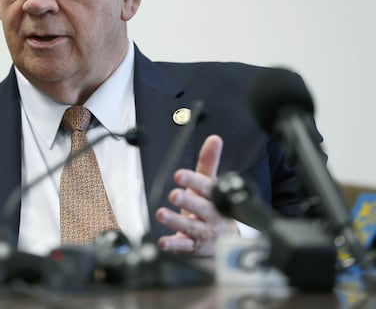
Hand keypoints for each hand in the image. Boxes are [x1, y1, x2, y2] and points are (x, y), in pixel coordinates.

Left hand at [155, 134, 236, 255]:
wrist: (223, 241)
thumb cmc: (212, 207)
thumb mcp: (211, 184)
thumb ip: (209, 162)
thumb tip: (214, 139)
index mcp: (215, 198)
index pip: (207, 188)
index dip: (193, 181)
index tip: (179, 174)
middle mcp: (211, 215)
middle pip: (201, 208)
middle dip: (188, 202)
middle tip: (174, 195)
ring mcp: (203, 232)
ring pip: (191, 227)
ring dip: (176, 221)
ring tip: (161, 214)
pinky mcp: (193, 246)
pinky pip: (184, 247)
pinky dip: (174, 245)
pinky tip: (162, 242)